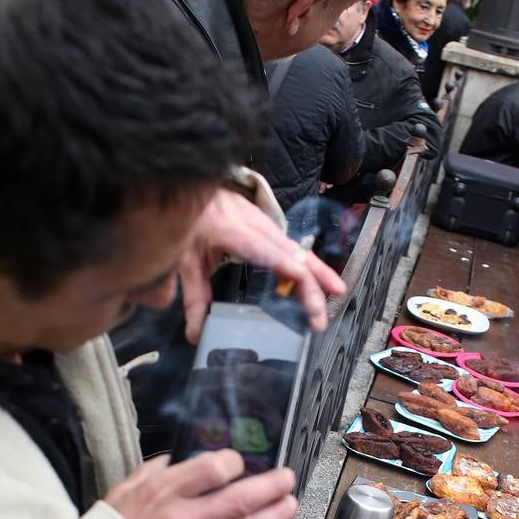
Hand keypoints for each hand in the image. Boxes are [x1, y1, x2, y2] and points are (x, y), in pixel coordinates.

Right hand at [105, 450, 298, 518]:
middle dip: (269, 486)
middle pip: (238, 499)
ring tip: (290, 503)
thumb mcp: (120, 494)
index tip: (238, 461)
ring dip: (273, 515)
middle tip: (286, 478)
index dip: (232, 462)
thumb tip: (174, 461)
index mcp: (161, 493)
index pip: (212, 470)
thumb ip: (150, 473)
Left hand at [179, 189, 346, 342]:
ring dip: (318, 273)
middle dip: (313, 283)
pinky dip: (308, 264)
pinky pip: (292, 245)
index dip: (289, 269)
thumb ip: (192, 298)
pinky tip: (317, 282)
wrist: (187, 183)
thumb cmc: (185, 220)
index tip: (305, 287)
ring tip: (335, 295)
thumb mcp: (183, 260)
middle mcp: (254, 223)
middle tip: (321, 316)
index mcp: (231, 230)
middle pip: (292, 252)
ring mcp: (263, 221)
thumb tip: (198, 334)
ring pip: (298, 247)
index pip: (266, 251)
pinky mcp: (267, 224)